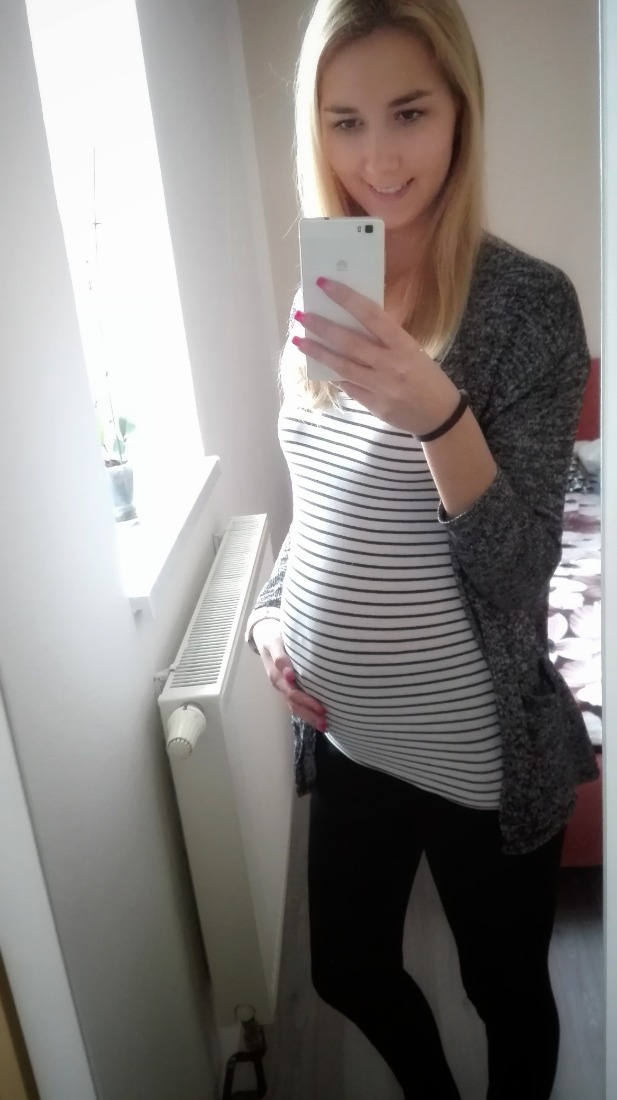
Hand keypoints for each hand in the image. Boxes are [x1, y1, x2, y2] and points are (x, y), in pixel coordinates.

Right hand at [252, 618, 327, 730]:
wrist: (264, 636)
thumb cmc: (273, 638)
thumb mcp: (274, 643)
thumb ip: (280, 657)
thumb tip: (289, 674)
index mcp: (276, 675)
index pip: (293, 692)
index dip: (306, 700)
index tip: (321, 707)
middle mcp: (279, 685)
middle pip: (294, 703)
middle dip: (310, 713)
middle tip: (325, 723)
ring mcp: (283, 688)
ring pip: (295, 707)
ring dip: (309, 717)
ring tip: (324, 726)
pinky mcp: (287, 688)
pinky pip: (295, 704)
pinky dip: (306, 712)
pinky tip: (317, 718)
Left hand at [291, 278, 459, 435]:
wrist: (439, 415)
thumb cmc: (426, 376)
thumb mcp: (411, 350)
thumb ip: (385, 339)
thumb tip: (351, 322)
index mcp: (403, 344)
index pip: (370, 314)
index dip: (346, 298)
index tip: (324, 284)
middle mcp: (391, 364)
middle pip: (349, 342)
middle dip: (321, 327)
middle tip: (301, 316)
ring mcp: (381, 387)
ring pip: (342, 366)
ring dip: (317, 352)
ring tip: (298, 340)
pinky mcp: (374, 405)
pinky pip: (348, 386)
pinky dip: (333, 374)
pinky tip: (318, 366)